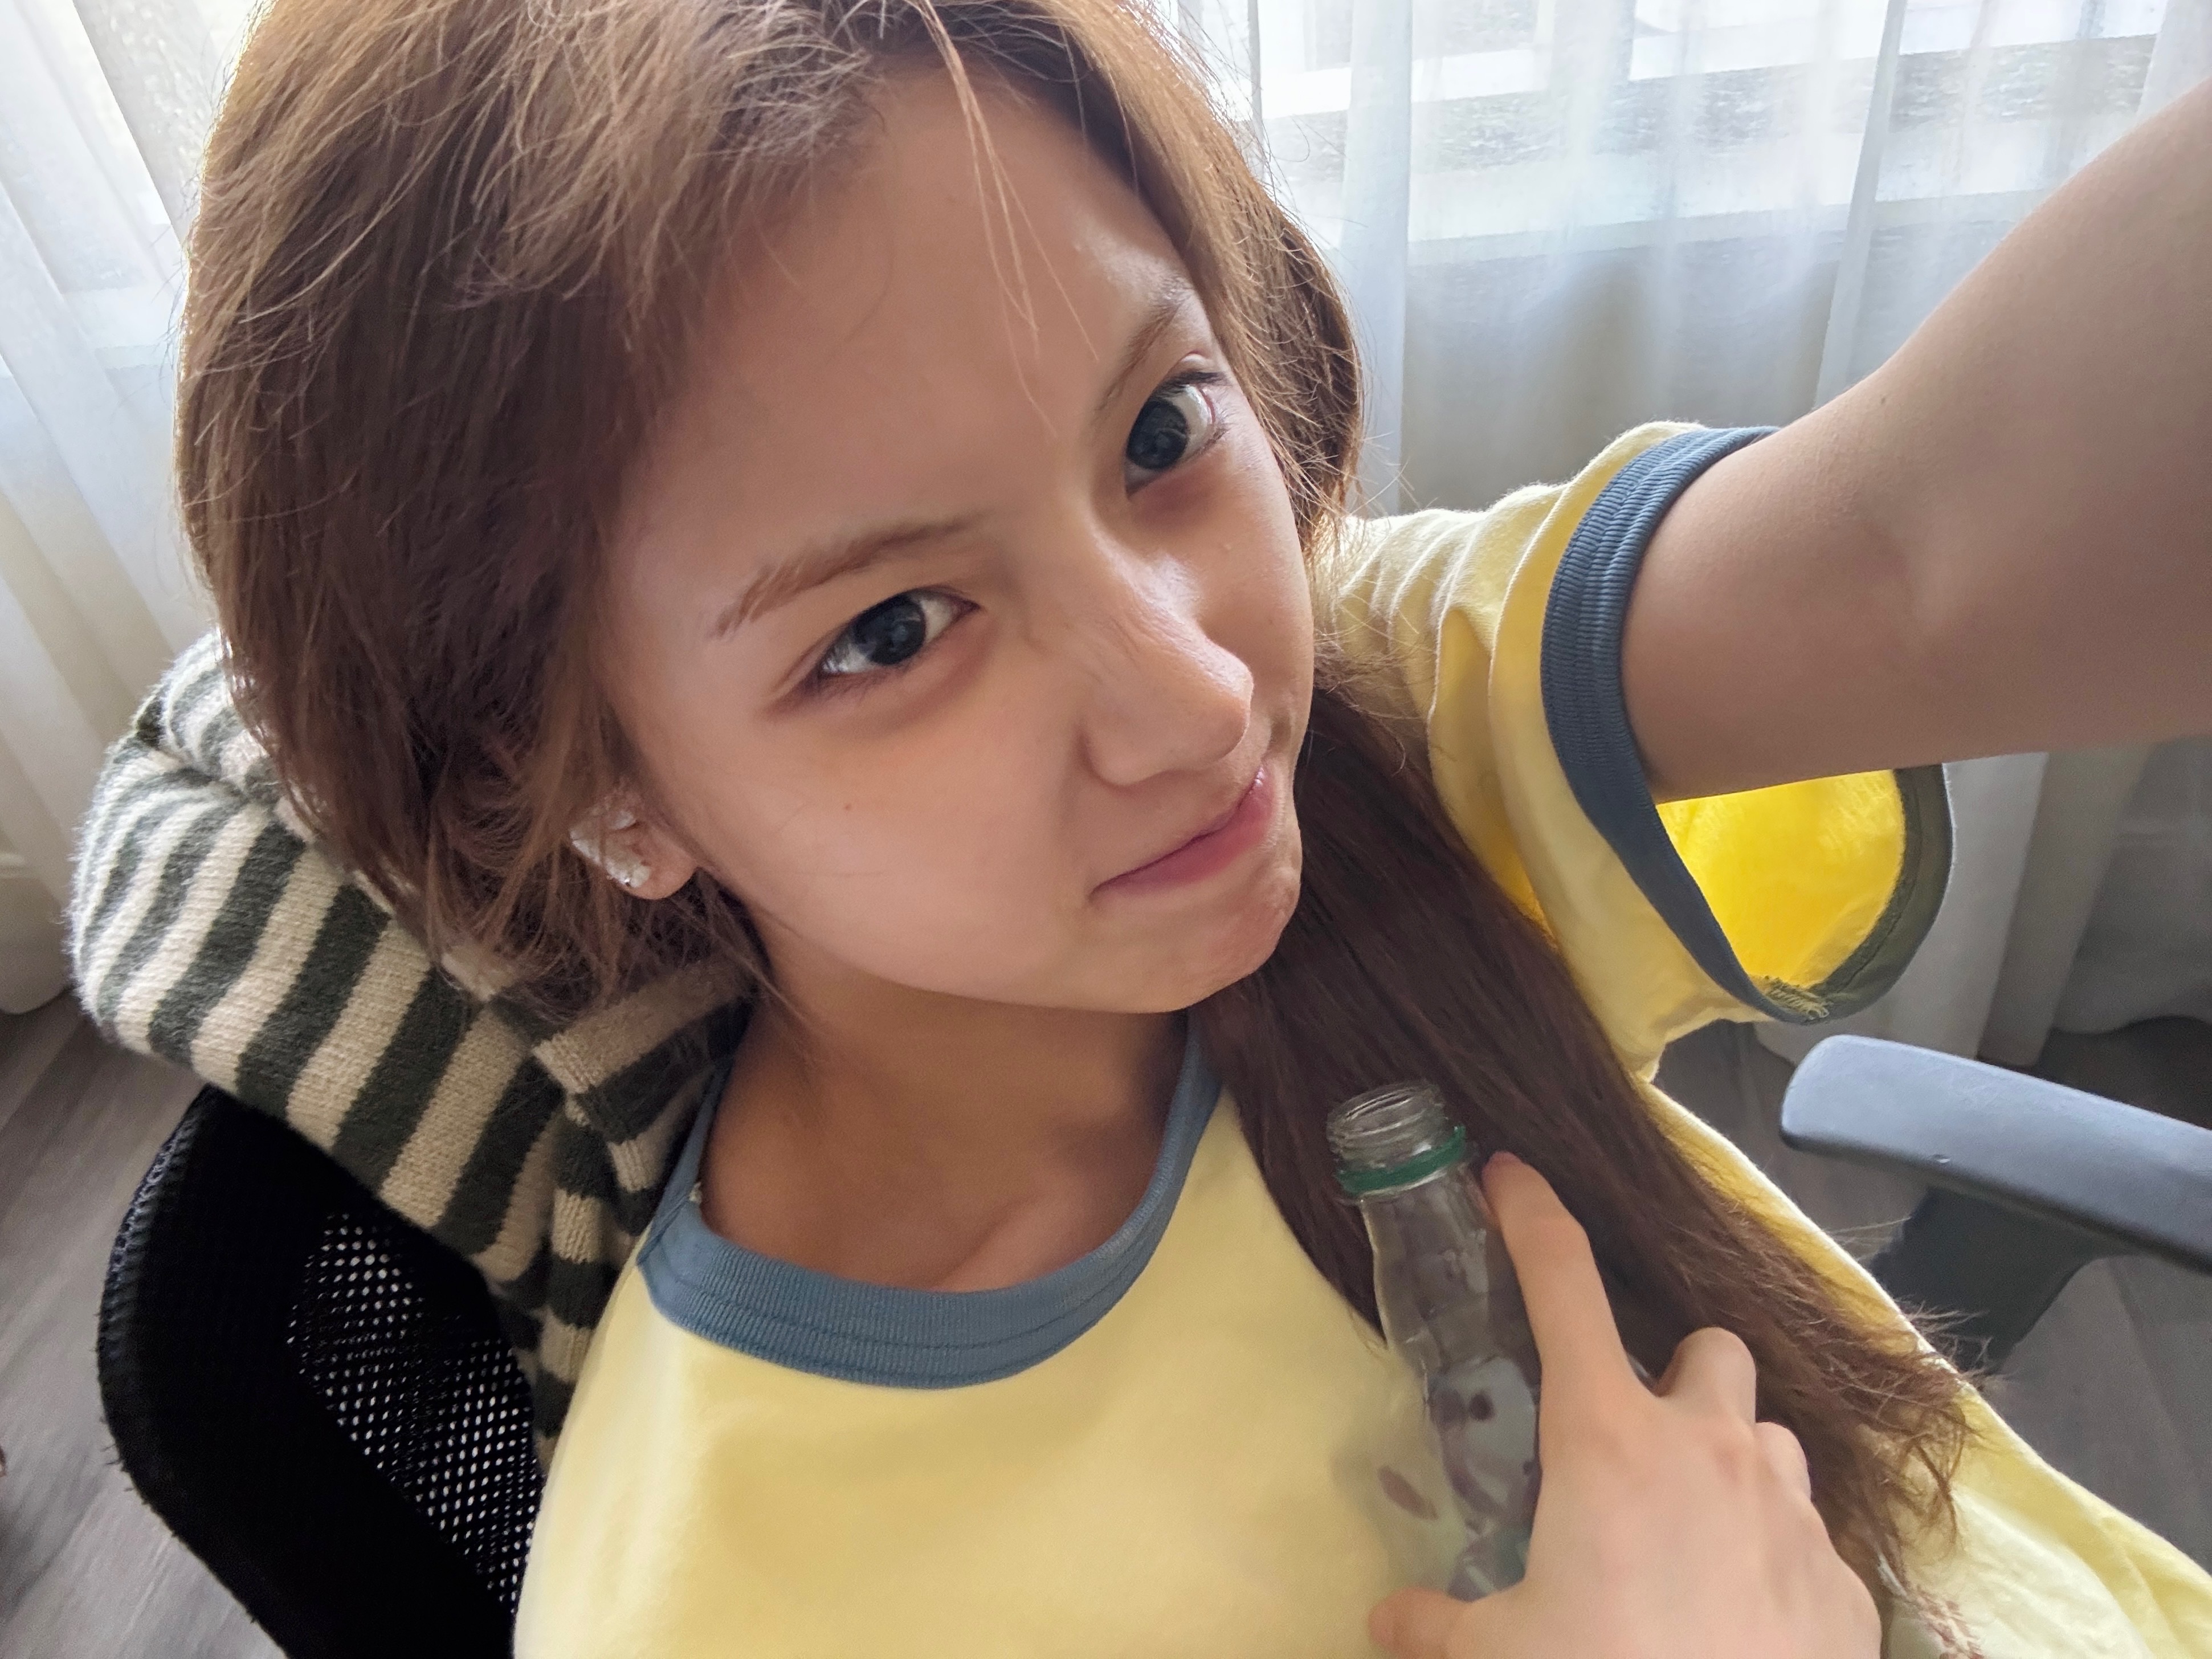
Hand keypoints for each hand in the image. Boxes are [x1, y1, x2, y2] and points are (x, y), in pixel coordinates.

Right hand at [1369, 1152, 1880, 1658]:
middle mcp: (1710, 1450)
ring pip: (1771, 1441)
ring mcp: (1792, 1513)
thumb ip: (1437, 1626)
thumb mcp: (1497, 1655)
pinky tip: (1742, 1619)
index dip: (1531, 1216)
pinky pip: (1811, 1541)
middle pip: (1709, 1351)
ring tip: (1694, 1539)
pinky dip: (1775, 1561)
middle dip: (1677, 1378)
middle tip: (1636, 1444)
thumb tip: (1388, 1619)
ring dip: (1733, 1466)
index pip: (1562, 1286)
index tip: (1510, 1174)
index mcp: (1608, 1441)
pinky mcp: (1846, 1587)